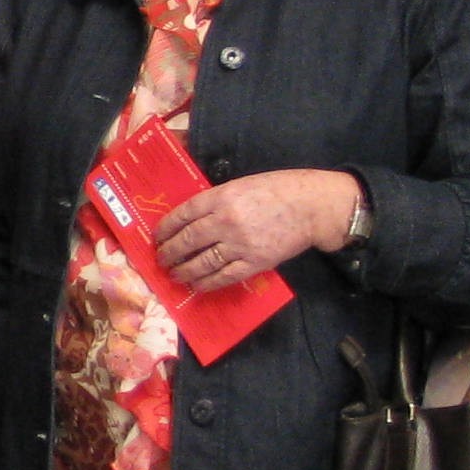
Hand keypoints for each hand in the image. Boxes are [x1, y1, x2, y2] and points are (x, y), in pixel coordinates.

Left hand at [151, 170, 359, 293]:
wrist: (312, 207)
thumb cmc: (279, 189)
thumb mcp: (241, 184)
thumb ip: (217, 200)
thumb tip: (192, 217)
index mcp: (221, 198)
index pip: (183, 214)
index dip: (166, 227)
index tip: (157, 236)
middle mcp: (225, 222)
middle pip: (188, 240)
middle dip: (170, 252)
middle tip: (161, 259)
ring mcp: (239, 244)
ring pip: (202, 262)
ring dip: (184, 270)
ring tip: (174, 274)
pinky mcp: (254, 263)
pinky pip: (224, 277)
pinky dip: (207, 282)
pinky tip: (197, 285)